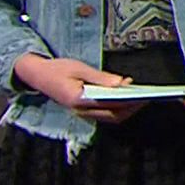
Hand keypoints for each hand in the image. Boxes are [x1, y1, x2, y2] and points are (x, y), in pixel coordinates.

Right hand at [12, 53, 146, 123]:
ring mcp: (82, 113)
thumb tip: (121, 83)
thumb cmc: (57, 69)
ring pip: (110, 117)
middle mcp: (80, 111)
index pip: (109, 105)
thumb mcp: (79, 68)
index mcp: (78, 101)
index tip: (143, 95)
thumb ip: (100, 78)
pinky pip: (104, 112)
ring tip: (141, 95)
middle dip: (132, 108)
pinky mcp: (84, 111)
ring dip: (126, 108)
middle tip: (147, 97)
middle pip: (113, 116)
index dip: (128, 102)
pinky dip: (117, 106)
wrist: (36, 75)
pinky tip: (126, 94)